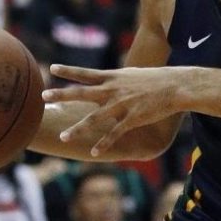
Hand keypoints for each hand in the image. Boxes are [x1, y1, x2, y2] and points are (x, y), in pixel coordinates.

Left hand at [42, 64, 185, 155]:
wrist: (176, 86)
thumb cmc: (157, 79)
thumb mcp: (133, 74)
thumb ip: (117, 78)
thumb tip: (108, 78)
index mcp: (113, 77)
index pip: (86, 73)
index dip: (69, 71)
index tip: (52, 68)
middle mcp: (113, 90)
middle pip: (82, 93)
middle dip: (62, 94)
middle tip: (43, 95)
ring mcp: (122, 105)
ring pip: (95, 118)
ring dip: (78, 128)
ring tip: (63, 137)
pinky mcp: (132, 118)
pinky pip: (114, 133)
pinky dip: (103, 144)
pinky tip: (93, 153)